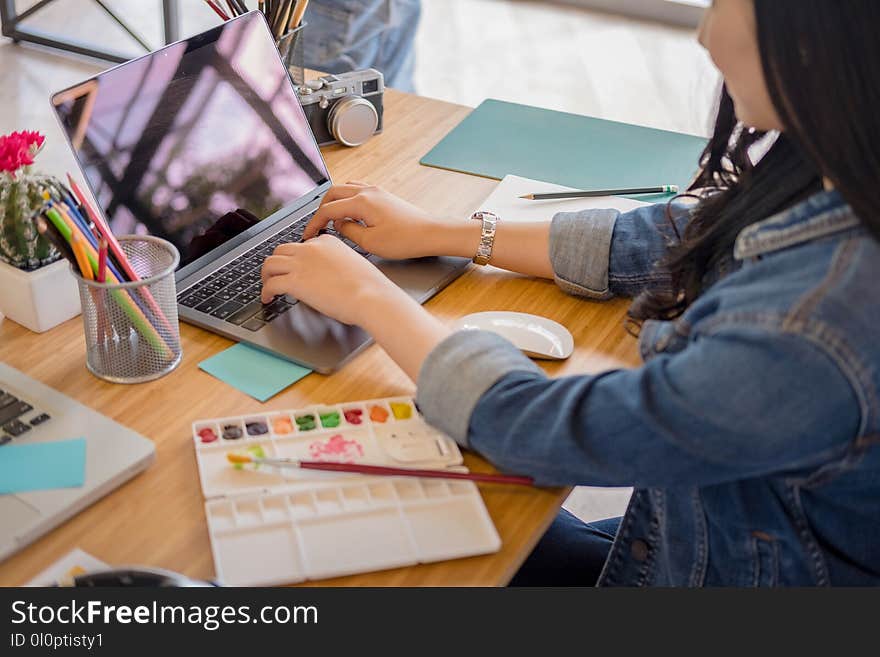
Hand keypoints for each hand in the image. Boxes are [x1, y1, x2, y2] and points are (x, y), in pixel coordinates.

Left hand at [260, 234, 403, 325]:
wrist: (370, 296)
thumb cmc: (368, 286)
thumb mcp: (352, 265)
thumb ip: (336, 265)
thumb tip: (327, 277)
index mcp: (327, 241)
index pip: (303, 245)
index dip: (296, 258)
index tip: (295, 267)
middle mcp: (311, 248)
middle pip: (281, 250)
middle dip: (276, 263)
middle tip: (275, 274)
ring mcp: (301, 263)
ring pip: (270, 263)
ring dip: (266, 275)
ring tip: (267, 286)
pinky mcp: (294, 281)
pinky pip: (270, 284)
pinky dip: (265, 292)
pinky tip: (268, 299)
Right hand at [303, 182, 467, 259]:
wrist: (430, 234)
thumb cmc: (405, 239)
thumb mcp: (370, 242)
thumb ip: (348, 231)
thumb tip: (338, 224)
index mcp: (361, 202)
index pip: (328, 210)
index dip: (314, 223)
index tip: (308, 235)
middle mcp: (368, 191)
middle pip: (333, 193)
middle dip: (321, 209)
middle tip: (317, 226)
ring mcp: (377, 191)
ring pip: (345, 188)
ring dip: (334, 201)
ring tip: (331, 218)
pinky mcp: (384, 195)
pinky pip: (357, 190)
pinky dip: (347, 199)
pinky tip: (349, 212)